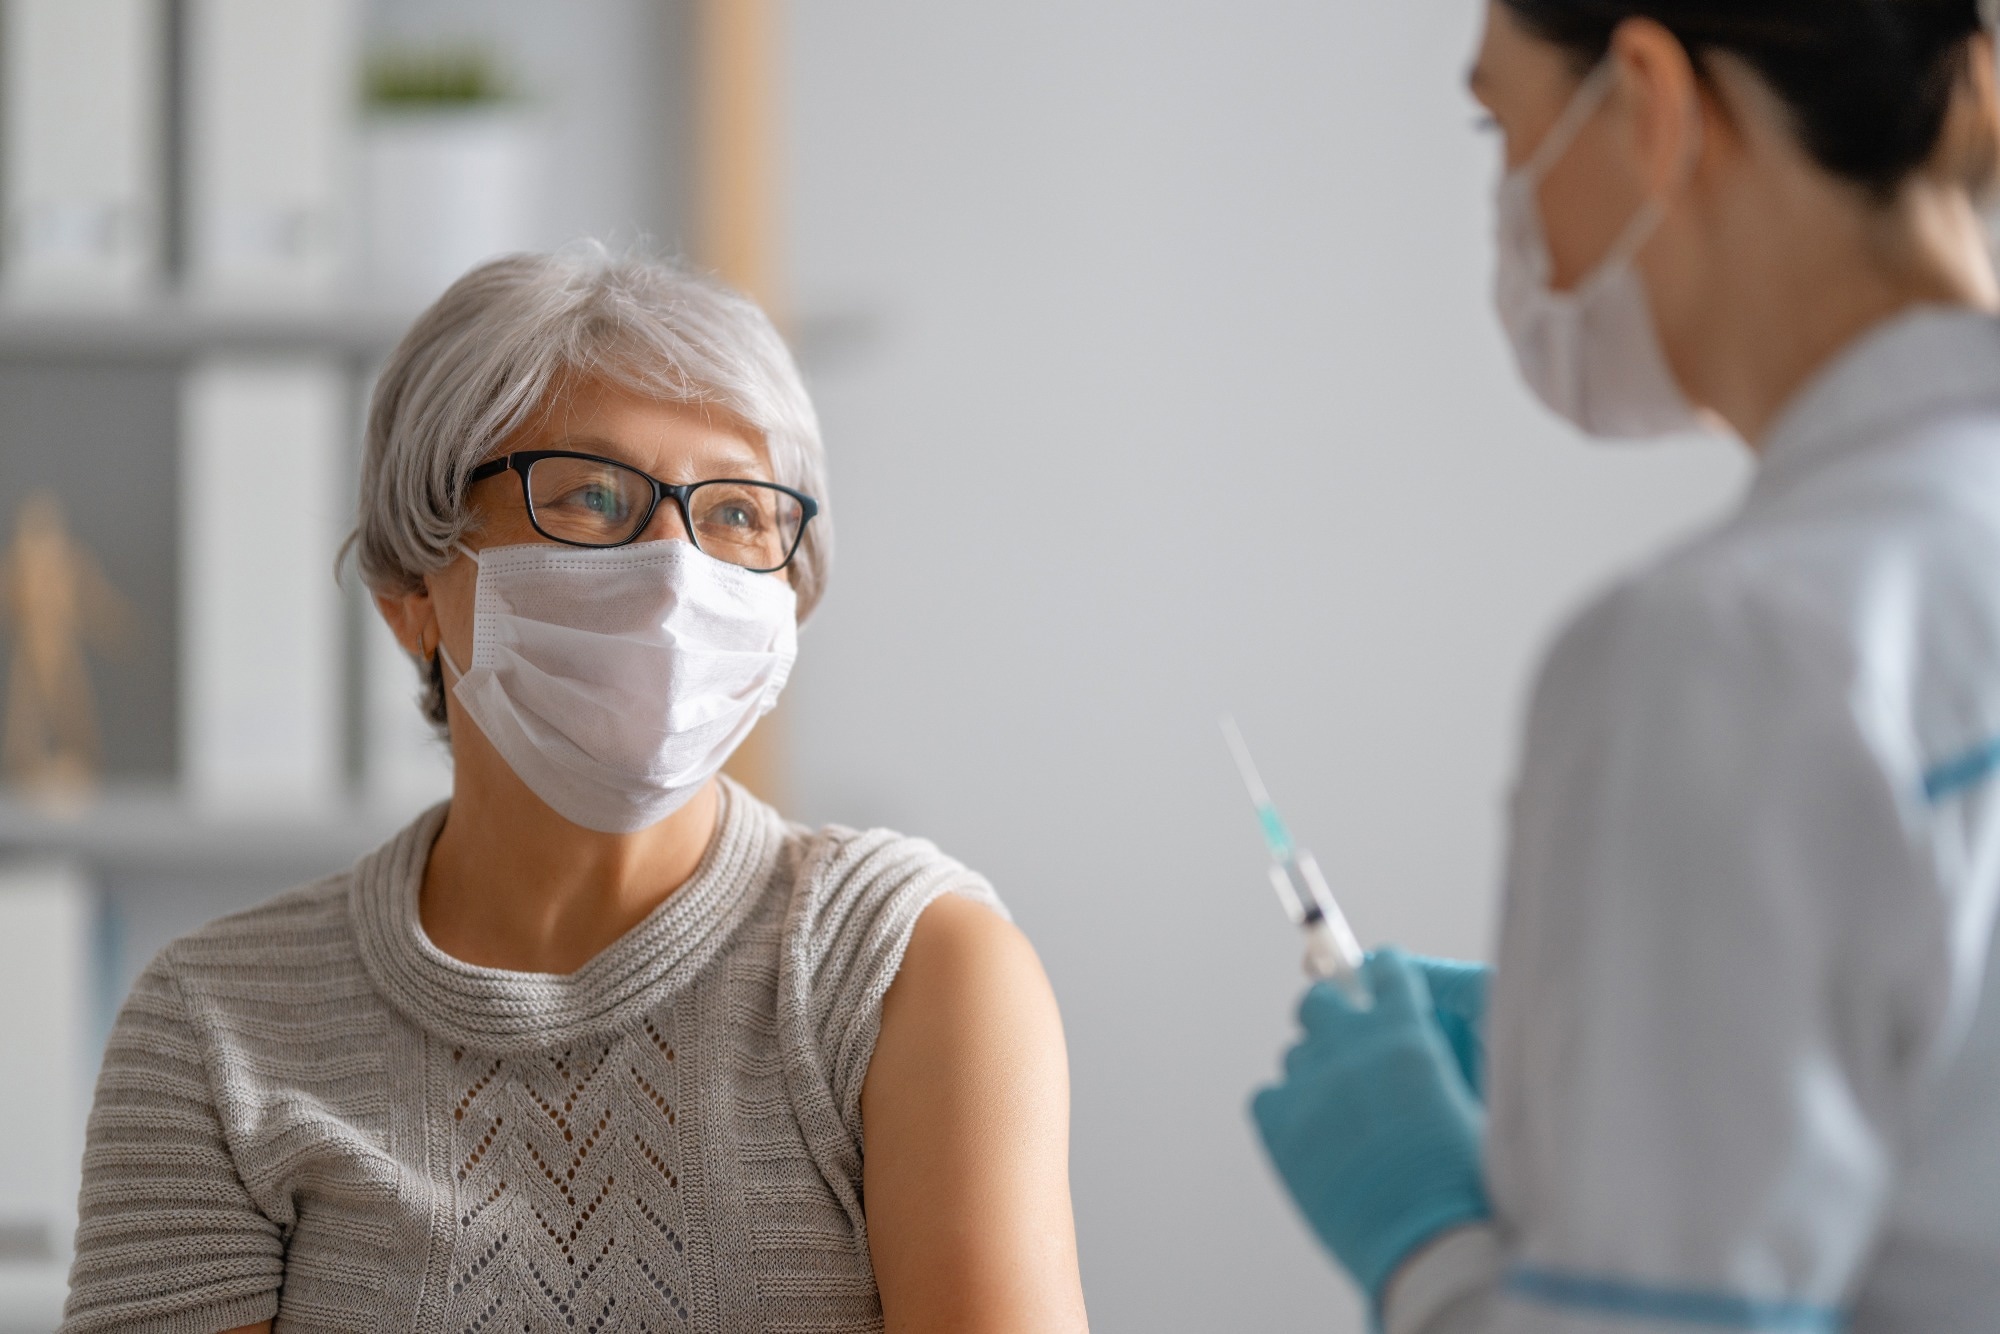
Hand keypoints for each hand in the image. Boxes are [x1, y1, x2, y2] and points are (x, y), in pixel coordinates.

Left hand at [1251, 948, 1488, 1309]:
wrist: (1429, 1243)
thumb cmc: (1468, 1182)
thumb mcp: (1471, 1102)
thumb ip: (1435, 1059)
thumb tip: (1413, 1042)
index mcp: (1407, 1033)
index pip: (1385, 970)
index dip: (1382, 973)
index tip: (1378, 976)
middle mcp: (1351, 1047)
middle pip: (1318, 1002)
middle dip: (1333, 1015)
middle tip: (1347, 1045)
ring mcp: (1308, 1085)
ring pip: (1296, 1054)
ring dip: (1316, 1071)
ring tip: (1343, 1113)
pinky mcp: (1276, 1126)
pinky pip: (1267, 1097)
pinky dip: (1285, 1109)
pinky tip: (1312, 1137)